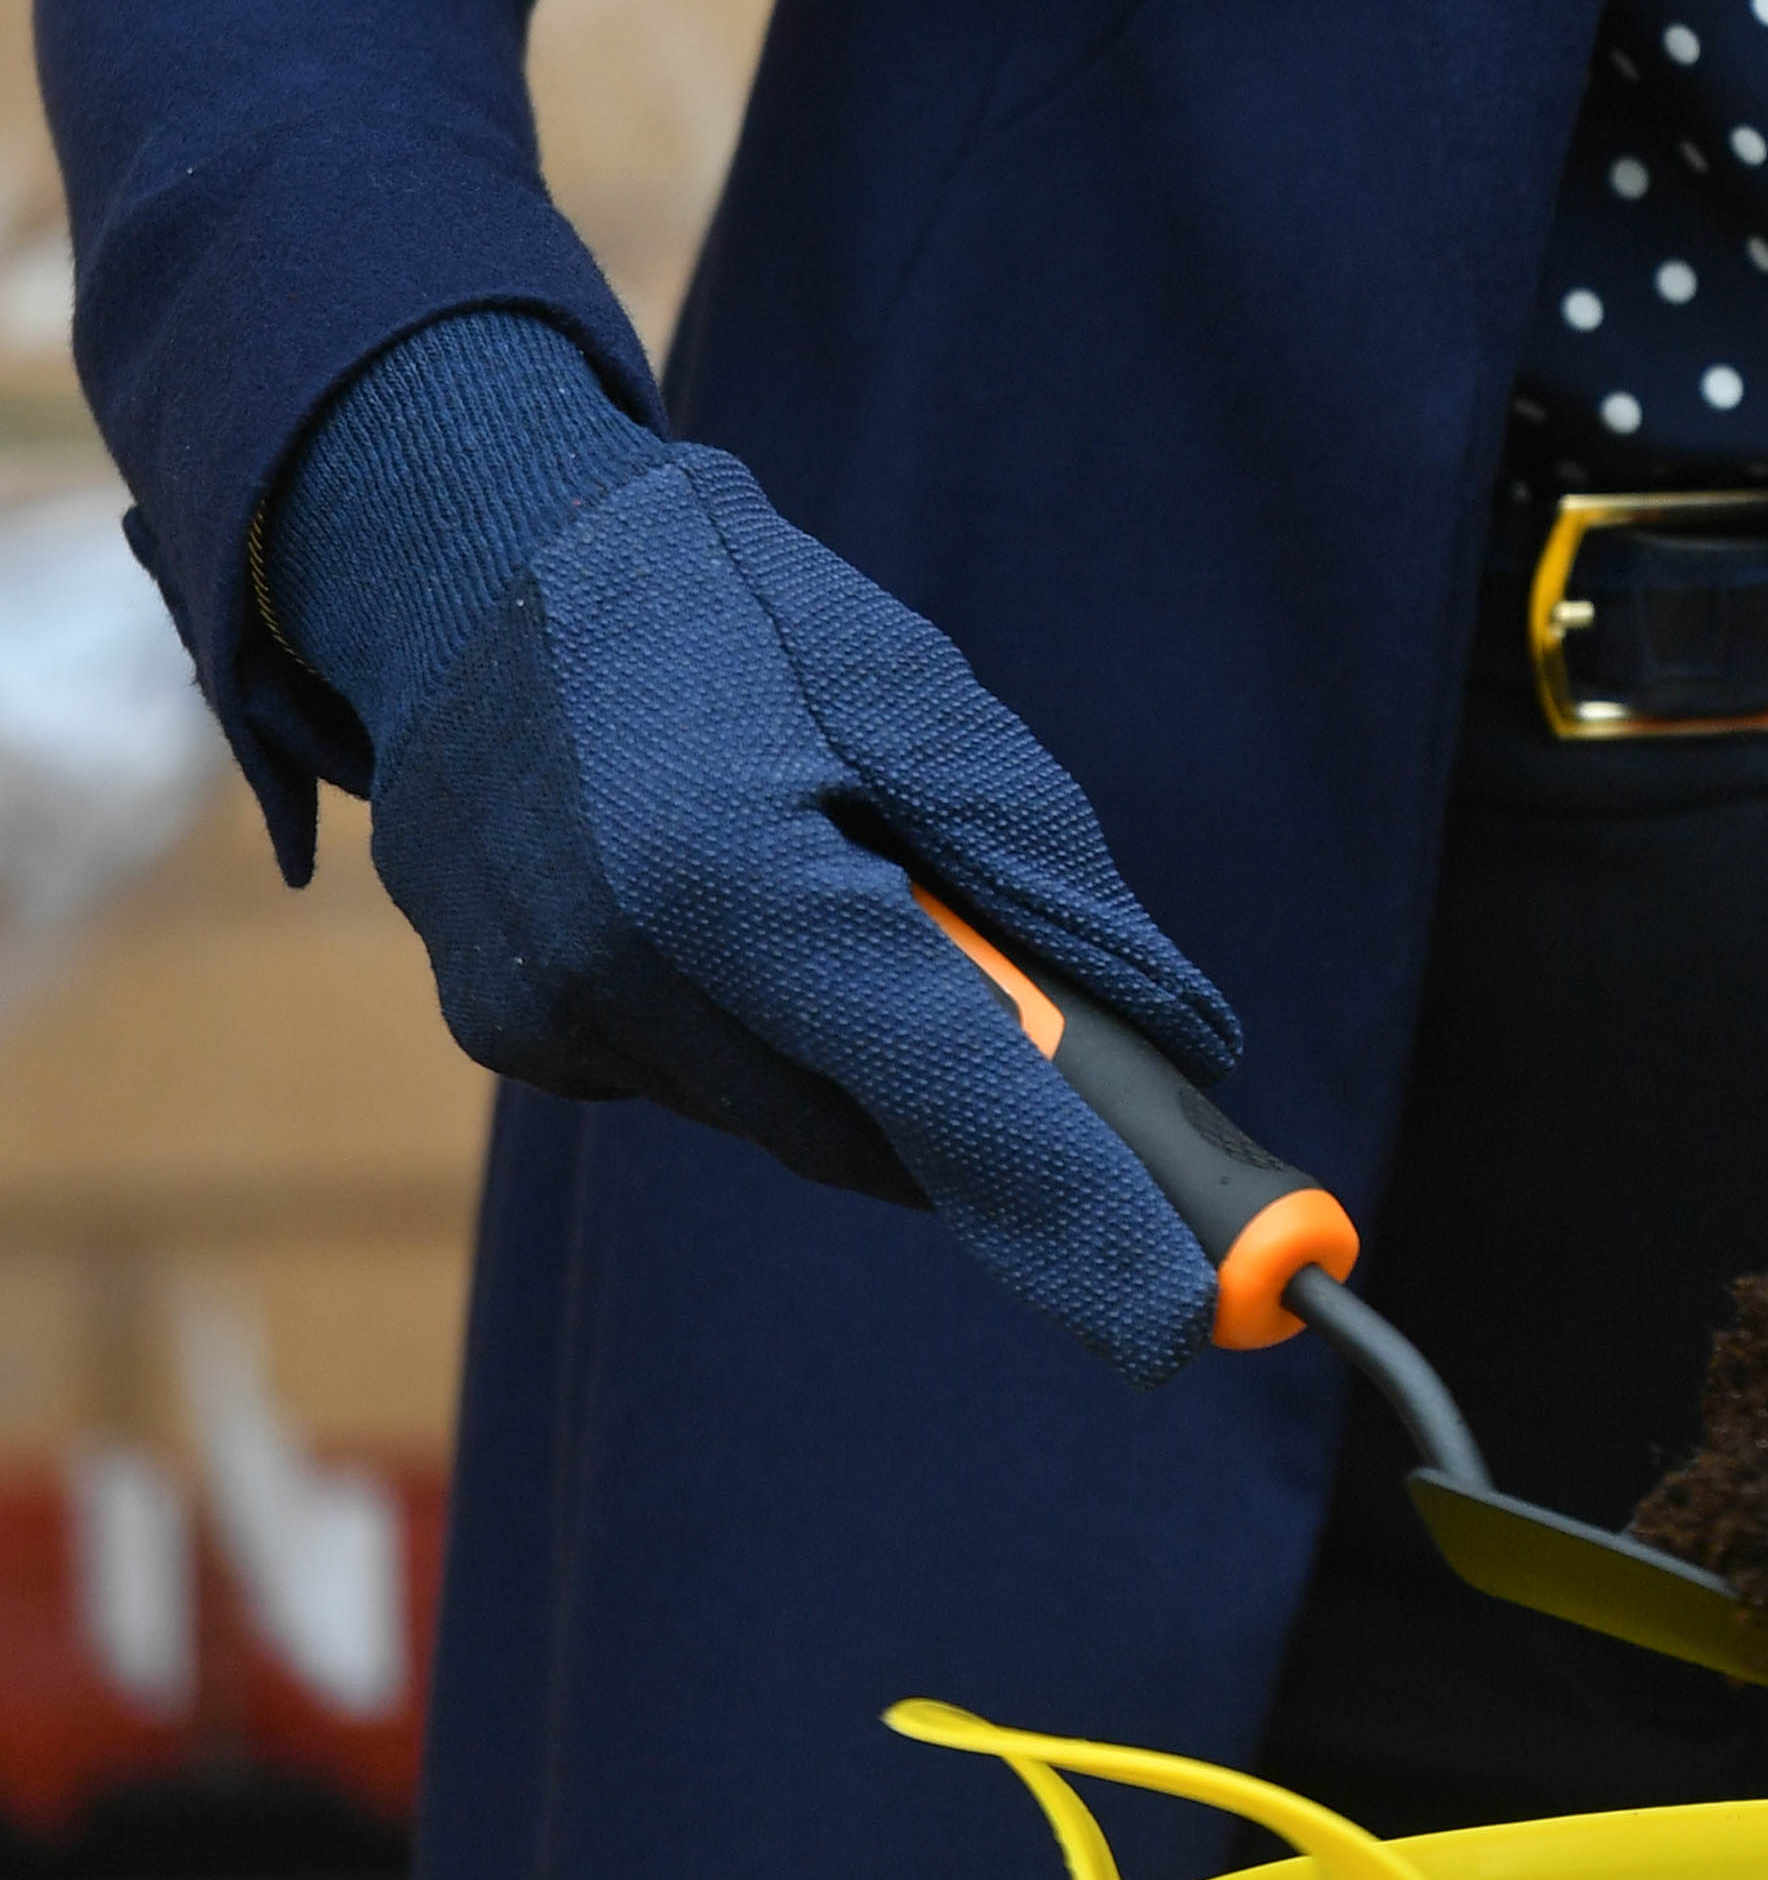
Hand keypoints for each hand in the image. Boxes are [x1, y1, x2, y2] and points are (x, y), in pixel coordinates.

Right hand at [273, 321, 1238, 1376]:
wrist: (468, 558)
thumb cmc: (724, 606)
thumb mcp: (910, 691)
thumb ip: (1044, 879)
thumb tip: (1178, 1043)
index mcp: (738, 877)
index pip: (950, 1095)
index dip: (1077, 1217)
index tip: (1188, 1321)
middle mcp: (626, 976)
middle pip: (875, 1131)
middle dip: (984, 1115)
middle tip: (1079, 1071)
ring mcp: (551, 1022)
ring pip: (792, 1117)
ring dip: (865, 1053)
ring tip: (845, 883)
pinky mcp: (512, 1038)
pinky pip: (700, 1081)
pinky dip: (760, 1026)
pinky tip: (734, 903)